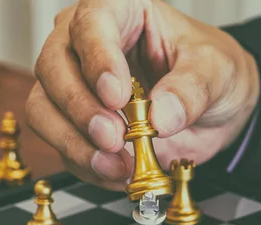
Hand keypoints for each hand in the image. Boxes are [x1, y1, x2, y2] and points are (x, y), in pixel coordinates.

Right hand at [27, 0, 259, 190]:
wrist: (212, 110)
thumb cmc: (210, 72)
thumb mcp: (216, 70)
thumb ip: (192, 89)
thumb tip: (161, 116)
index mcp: (119, 10)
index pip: (91, 23)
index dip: (97, 59)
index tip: (117, 96)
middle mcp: (84, 44)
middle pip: (53, 68)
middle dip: (80, 109)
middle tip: (114, 138)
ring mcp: (74, 85)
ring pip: (44, 109)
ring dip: (74, 143)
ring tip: (115, 164)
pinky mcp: (75, 125)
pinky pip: (62, 146)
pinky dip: (85, 165)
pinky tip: (116, 172)